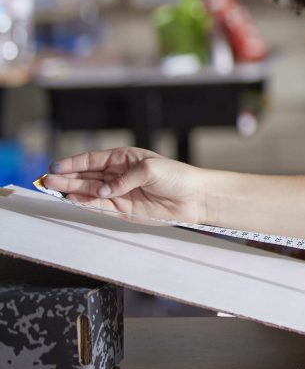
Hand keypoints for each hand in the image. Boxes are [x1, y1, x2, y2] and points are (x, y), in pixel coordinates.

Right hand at [42, 147, 205, 224]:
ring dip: (71, 190)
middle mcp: (118, 175)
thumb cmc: (177, 176)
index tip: (55, 166)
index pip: (92, 160)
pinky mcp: (123, 209)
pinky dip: (85, 203)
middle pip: (86, 176)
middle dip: (66, 177)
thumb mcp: (151, 169)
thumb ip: (124, 179)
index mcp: (124, 159)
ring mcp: (119, 193)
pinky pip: (100, 206)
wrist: (194, 197)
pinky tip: (71, 199)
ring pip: (89, 191)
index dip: (73, 163)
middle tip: (47, 179)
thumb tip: (102, 191)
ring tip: (53, 188)